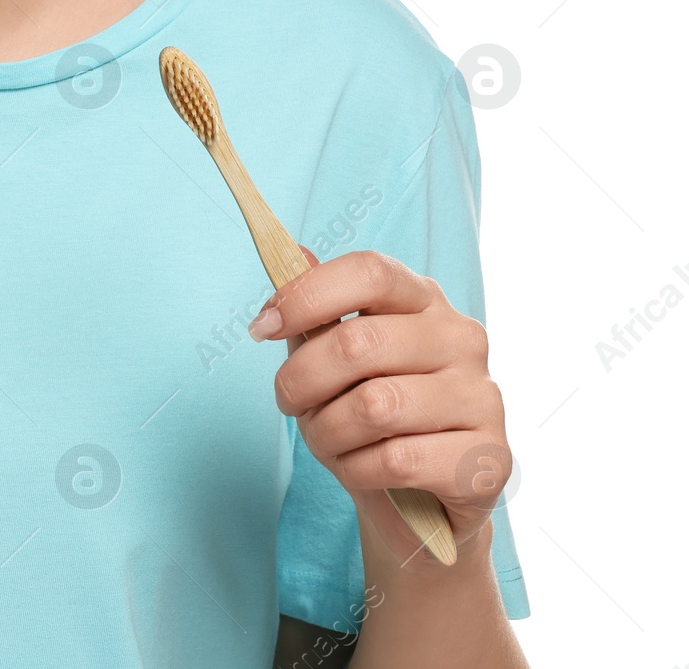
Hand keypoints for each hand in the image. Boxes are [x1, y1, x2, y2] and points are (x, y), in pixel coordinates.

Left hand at [249, 245, 511, 563]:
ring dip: (327, 431)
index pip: (369, 272)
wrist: (422, 500)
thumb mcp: (335, 356)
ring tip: (326, 441)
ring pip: (375, 406)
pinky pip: (398, 460)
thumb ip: (316, 309)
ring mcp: (482, 396)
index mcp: (424, 299)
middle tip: (289, 402)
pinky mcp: (490, 458)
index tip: (262, 327)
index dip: (307, 295)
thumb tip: (294, 254)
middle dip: (301, 380)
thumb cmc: (371, 414)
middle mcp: (461, 338)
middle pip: (359, 343)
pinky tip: (361, 469)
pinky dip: (358, 469)